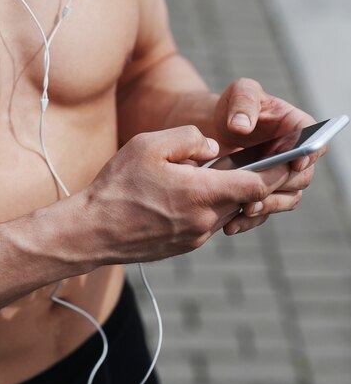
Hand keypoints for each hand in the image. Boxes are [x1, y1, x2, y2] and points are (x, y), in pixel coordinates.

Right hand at [82, 125, 290, 264]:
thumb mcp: (149, 144)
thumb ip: (189, 138)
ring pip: (225, 209)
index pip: (257, 184)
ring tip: (205, 173)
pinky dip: (207, 205)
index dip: (278, 170)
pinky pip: (207, 221)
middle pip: (244, 197)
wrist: (91, 231)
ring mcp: (195, 237)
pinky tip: (185, 192)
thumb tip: (213, 147)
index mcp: (201, 193)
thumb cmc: (117, 185)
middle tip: (250, 158)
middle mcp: (205, 220)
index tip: (292, 159)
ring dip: (225, 191)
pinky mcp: (184, 245)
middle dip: (252, 177)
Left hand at [209, 78, 326, 232]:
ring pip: (287, 199)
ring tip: (245, 209)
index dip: (309, 155)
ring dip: (268, 206)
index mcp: (296, 127)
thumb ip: (244, 102)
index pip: (314, 142)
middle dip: (283, 185)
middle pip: (302, 177)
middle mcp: (294, 155)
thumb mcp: (240, 92)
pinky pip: (264, 212)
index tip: (293, 163)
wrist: (213, 127)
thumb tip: (242, 126)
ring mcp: (280, 178)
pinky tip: (231, 223)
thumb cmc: (234, 106)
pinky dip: (249, 220)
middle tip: (261, 190)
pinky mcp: (263, 194)